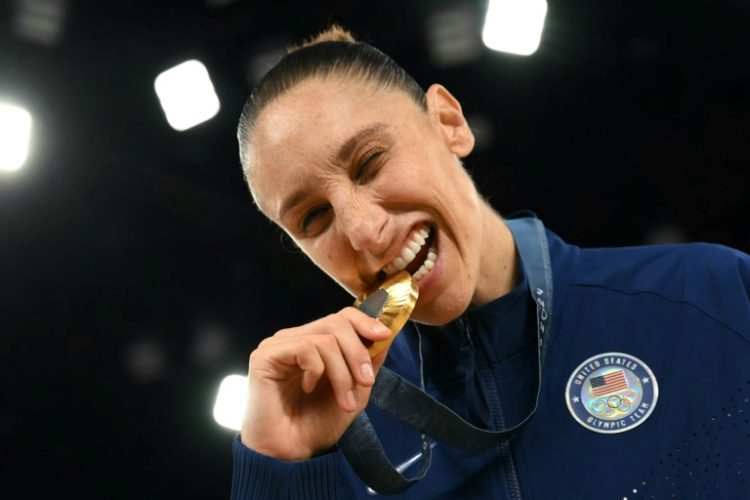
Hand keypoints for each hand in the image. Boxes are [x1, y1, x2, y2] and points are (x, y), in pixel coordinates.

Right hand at [240, 306, 392, 460]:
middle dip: (358, 352)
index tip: (384, 336)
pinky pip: (305, 348)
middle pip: (336, 323)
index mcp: (314, 344)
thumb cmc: (316, 426)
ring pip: (324, 339)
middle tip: (366, 381)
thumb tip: (387, 335)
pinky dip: (316, 370)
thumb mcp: (355, 392)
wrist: (290, 455)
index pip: (341, 317)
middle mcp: (296, 339)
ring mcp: (279, 345)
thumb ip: (369, 363)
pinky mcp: (265, 355)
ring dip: (342, 372)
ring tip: (344, 401)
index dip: (365, 321)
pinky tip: (309, 388)